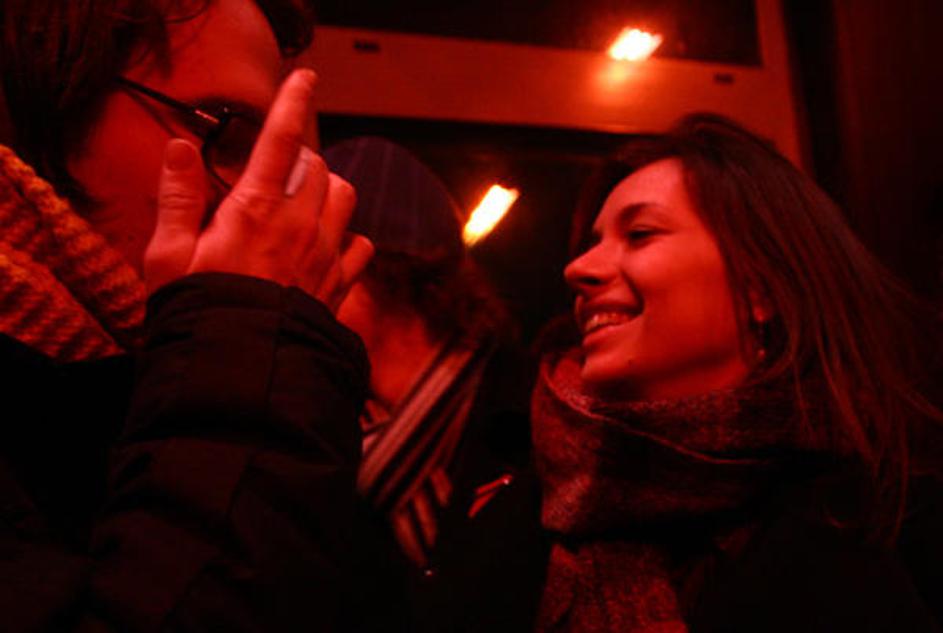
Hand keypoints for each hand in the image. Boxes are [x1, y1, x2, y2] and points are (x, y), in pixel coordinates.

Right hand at [144, 69, 372, 310]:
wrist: (242, 371)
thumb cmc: (198, 311)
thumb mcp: (168, 256)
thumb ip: (177, 199)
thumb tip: (181, 149)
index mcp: (256, 209)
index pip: (282, 140)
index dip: (294, 103)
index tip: (305, 79)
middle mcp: (300, 224)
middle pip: (317, 166)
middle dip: (298, 161)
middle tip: (272, 176)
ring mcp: (326, 254)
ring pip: (344, 198)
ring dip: (327, 192)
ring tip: (303, 204)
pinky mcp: (340, 284)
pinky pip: (361, 246)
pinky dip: (349, 238)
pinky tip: (329, 247)